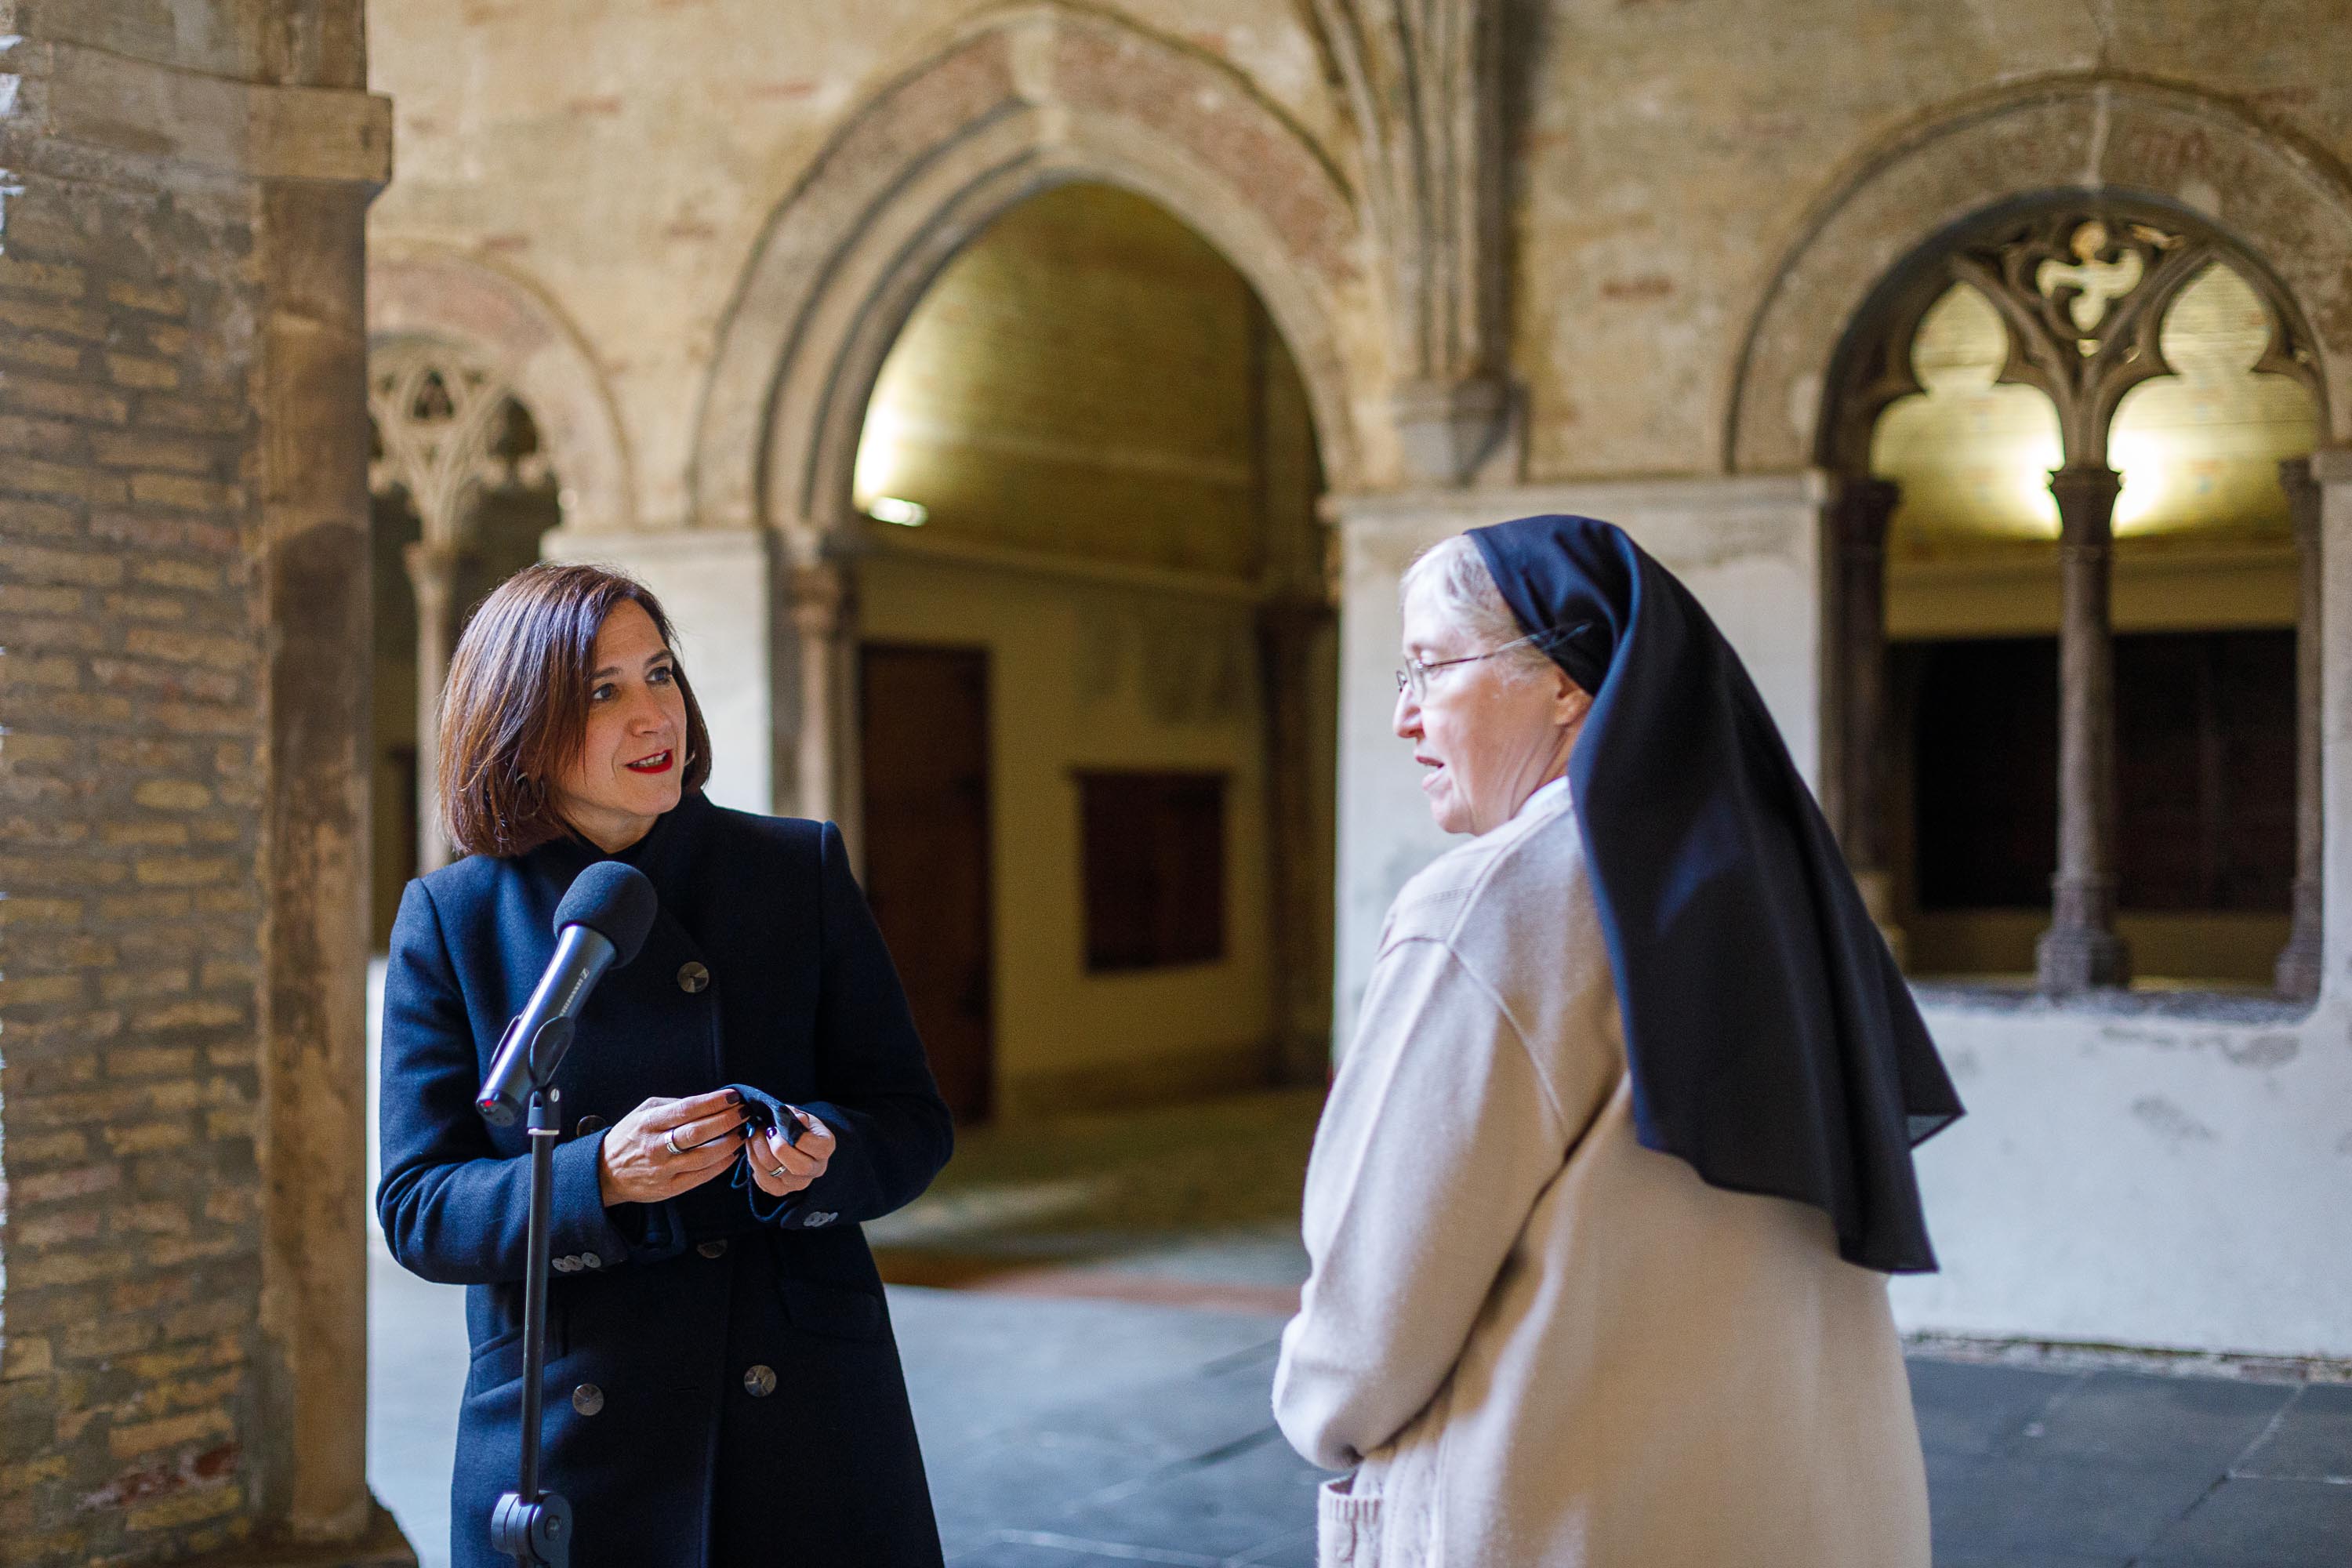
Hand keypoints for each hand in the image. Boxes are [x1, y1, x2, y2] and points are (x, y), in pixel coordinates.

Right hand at [596, 1089, 752, 1206]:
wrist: (606, 1173)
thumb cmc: (630, 1137)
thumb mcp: (644, 1111)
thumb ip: (674, 1105)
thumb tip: (709, 1101)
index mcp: (649, 1122)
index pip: (687, 1109)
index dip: (714, 1102)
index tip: (734, 1096)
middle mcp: (656, 1146)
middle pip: (699, 1132)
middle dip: (727, 1120)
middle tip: (744, 1112)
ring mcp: (663, 1169)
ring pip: (704, 1156)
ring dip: (729, 1143)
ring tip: (742, 1132)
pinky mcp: (669, 1188)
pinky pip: (702, 1176)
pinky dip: (722, 1164)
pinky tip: (732, 1153)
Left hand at [747, 1107, 834, 1200]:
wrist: (791, 1140)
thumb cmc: (796, 1126)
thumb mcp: (801, 1116)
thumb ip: (798, 1116)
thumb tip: (798, 1118)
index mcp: (825, 1148)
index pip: (818, 1148)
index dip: (798, 1138)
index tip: (782, 1126)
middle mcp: (816, 1170)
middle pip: (799, 1167)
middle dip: (778, 1148)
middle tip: (766, 1131)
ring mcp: (797, 1183)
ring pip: (776, 1173)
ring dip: (759, 1151)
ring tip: (754, 1134)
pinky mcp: (779, 1190)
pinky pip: (762, 1180)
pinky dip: (753, 1162)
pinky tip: (753, 1148)